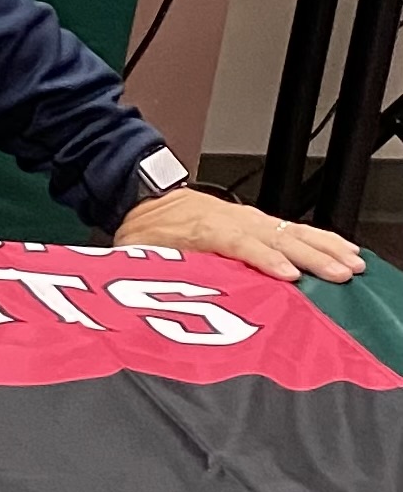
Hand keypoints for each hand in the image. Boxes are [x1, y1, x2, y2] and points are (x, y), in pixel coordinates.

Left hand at [115, 184, 362, 284]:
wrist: (148, 199)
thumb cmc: (146, 229)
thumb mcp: (139, 250)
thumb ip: (153, 267)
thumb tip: (158, 292)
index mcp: (204, 228)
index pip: (240, 244)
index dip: (265, 260)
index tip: (288, 275)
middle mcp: (233, 221)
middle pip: (277, 238)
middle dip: (310, 257)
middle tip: (338, 274)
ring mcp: (249, 219)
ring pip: (292, 232)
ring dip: (324, 248)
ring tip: (351, 263)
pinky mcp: (258, 222)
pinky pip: (293, 230)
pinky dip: (321, 239)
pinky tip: (343, 249)